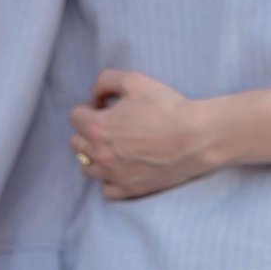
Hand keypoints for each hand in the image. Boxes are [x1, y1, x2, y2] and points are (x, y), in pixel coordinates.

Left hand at [70, 70, 215, 198]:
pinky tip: (121, 167)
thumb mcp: (135, 80)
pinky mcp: (130, 190)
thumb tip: (94, 91)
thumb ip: (106, 80)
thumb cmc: (167, 107)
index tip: (104, 106)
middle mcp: (101, 154)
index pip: (74, 116)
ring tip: (113, 146)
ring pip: (86, 168)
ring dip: (94, 155)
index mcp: (98, 127)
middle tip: (110, 124)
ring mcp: (114, 175)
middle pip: (76, 143)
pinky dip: (109, 179)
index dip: (88, 107)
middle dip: (87, 130)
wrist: (196, 137)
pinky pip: (106, 190)